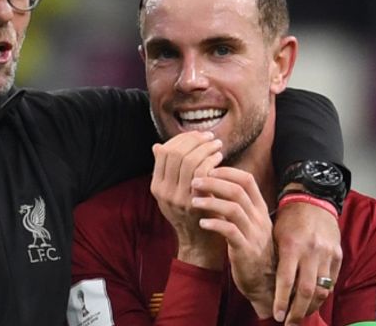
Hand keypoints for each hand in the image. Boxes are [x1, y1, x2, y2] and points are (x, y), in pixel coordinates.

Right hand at [150, 131, 223, 268]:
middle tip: (209, 137)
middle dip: (194, 140)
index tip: (196, 135)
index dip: (181, 139)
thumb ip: (166, 170)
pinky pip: (201, 173)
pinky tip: (219, 158)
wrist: (199, 241)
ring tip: (216, 145)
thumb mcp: (172, 192)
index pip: (164, 151)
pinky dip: (211, 161)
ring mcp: (178, 198)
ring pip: (189, 161)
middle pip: (176, 153)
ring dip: (205, 148)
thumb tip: (157, 146)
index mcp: (156, 185)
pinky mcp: (194, 202)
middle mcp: (163, 191)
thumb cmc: (190, 212)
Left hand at [191, 167, 274, 318]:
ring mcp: (254, 234)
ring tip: (193, 201)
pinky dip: (215, 224)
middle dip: (213, 182)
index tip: (207, 169)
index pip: (247, 179)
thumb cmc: (250, 248)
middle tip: (193, 181)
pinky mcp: (246, 250)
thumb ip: (234, 204)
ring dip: (211, 201)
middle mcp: (259, 218)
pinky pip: (231, 232)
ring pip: (234, 208)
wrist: (264, 281)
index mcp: (259, 208)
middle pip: (238, 190)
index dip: (226, 171)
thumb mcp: (247, 223)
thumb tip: (212, 183)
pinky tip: (202, 222)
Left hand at [273, 201, 341, 324]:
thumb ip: (275, 258)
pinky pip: (332, 282)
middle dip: (297, 312)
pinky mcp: (338, 255)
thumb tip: (269, 285)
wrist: (313, 200)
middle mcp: (311, 251)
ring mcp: (327, 254)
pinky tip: (313, 303)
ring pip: (322, 290)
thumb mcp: (275, 234)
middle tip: (289, 324)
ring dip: (311, 307)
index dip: (282, 301)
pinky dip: (322, 295)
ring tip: (300, 316)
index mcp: (292, 246)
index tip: (277, 316)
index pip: (286, 280)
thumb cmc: (288, 219)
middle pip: (307, 291)